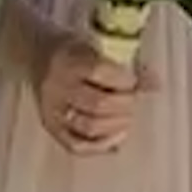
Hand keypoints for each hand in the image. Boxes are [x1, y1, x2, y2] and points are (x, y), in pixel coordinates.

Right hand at [34, 32, 136, 158]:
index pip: (100, 73)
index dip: (125, 81)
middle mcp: (58, 87)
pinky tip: (116, 138)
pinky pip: (77, 145)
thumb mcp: (96, 46)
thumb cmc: (74, 52)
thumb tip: (155, 84)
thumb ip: (125, 64)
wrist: (36, 56)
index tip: (135, 81)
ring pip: (89, 126)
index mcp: (69, 61)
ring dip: (117, 126)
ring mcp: (53, 110)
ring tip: (127, 118)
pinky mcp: (51, 127)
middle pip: (98, 104)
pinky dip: (101, 145)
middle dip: (125, 105)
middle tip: (133, 101)